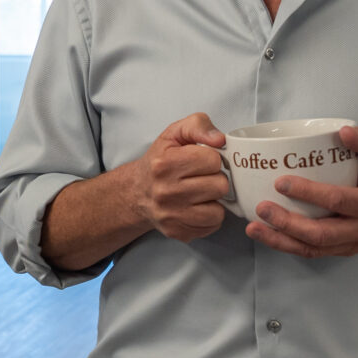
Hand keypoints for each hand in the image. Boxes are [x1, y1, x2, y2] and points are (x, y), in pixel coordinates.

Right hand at [136, 113, 231, 240]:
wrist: (137, 192)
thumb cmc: (160, 161)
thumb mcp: (174, 134)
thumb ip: (198, 126)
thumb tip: (219, 139)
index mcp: (165, 165)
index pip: (212, 160)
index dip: (212, 158)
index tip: (201, 160)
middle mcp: (166, 192)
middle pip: (219, 186)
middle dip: (215, 179)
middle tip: (201, 177)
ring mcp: (171, 216)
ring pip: (218, 210)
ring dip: (214, 200)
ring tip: (201, 193)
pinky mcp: (178, 232)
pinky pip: (212, 225)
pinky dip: (209, 216)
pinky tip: (198, 206)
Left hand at [249, 124, 357, 258]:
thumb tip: (343, 131)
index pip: (337, 200)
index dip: (308, 193)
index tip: (281, 182)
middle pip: (321, 233)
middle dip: (287, 223)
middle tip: (262, 208)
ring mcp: (352, 244)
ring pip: (313, 248)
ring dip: (280, 240)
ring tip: (254, 228)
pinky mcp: (342, 251)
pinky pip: (312, 252)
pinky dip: (287, 245)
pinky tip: (267, 234)